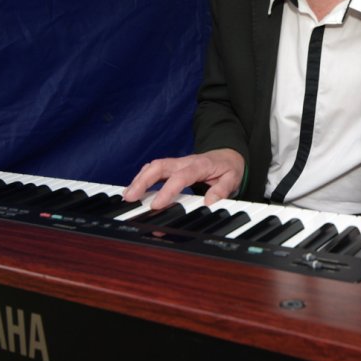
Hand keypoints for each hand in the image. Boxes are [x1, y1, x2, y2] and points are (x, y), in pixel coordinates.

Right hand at [123, 149, 244, 209]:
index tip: (155, 205)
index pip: (180, 177)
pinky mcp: (172, 166)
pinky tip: (134, 189)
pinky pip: (154, 169)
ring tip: (127, 196)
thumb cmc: (229, 168)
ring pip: (153, 166)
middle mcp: (185, 161)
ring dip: (138, 179)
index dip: (166, 190)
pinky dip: (142, 177)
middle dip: (142, 181)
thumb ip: (222, 190)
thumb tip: (209, 202)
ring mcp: (177, 162)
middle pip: (159, 166)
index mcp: (200, 165)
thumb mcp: (233, 178)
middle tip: (130, 198)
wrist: (229, 155)